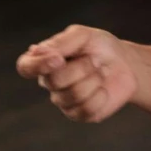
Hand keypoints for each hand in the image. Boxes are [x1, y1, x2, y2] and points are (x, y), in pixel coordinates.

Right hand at [17, 26, 139, 123]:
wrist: (125, 64)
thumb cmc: (99, 47)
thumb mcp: (82, 35)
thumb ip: (60, 42)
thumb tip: (36, 52)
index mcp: (44, 60)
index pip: (25, 67)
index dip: (37, 66)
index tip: (58, 59)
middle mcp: (49, 82)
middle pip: (54, 81)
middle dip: (81, 68)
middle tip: (94, 60)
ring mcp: (63, 101)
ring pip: (74, 95)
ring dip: (94, 80)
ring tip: (99, 73)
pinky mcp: (79, 114)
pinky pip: (86, 109)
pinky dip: (101, 96)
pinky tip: (103, 89)